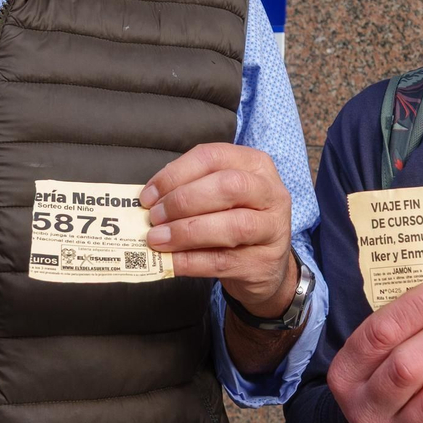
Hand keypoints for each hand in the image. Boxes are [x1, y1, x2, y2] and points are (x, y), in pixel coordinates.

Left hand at [140, 143, 296, 316]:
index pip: (213, 157)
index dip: (176, 174)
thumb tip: (151, 198)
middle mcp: (271, 193)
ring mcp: (273, 229)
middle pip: (228, 186)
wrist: (266, 265)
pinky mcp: (264, 263)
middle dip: (183, 201)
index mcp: (255, 165)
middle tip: (154, 217)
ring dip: (187, 232)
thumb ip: (191, 189)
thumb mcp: (221, 196)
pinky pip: (224, 261)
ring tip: (157, 239)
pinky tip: (170, 261)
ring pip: (232, 226)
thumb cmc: (236, 220)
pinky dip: (191, 261)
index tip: (148, 195)